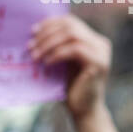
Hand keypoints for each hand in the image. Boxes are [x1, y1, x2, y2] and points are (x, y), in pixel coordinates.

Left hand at [27, 14, 120, 131]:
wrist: (84, 110)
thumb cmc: (70, 87)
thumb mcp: (63, 61)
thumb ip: (58, 45)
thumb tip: (34, 29)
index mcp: (93, 40)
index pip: (70, 21)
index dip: (50, 23)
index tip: (32, 32)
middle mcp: (101, 43)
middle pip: (70, 26)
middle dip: (46, 34)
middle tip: (30, 46)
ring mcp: (102, 52)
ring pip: (72, 35)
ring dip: (49, 44)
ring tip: (35, 56)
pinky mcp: (100, 63)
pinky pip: (75, 50)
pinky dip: (57, 54)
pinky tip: (47, 63)